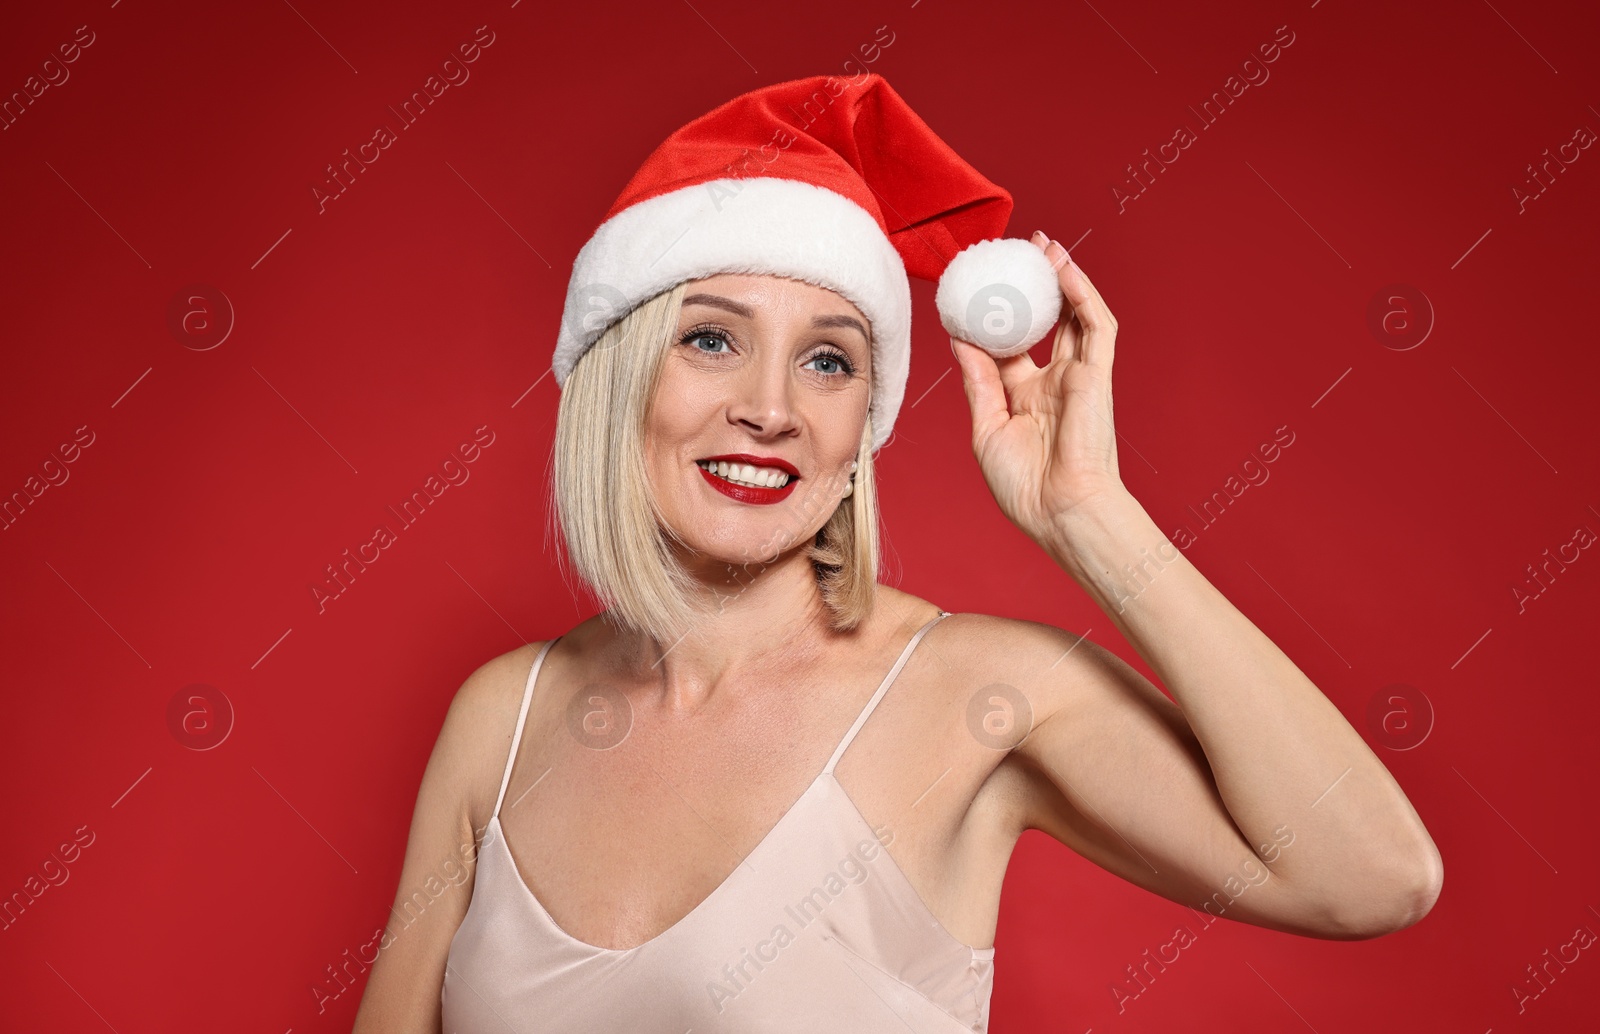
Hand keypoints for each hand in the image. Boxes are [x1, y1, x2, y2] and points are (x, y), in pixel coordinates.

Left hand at [950, 232, 1126, 542]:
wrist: (1061, 512)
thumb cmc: (1024, 486)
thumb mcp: (987, 429)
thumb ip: (978, 381)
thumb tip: (960, 339)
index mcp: (1024, 397)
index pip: (1009, 344)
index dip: (996, 315)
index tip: (975, 287)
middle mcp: (1053, 382)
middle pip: (1045, 321)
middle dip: (1033, 286)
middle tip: (1016, 252)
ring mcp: (1077, 376)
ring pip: (1073, 315)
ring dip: (1061, 278)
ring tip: (1043, 246)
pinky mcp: (1098, 375)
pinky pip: (1095, 325)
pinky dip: (1082, 294)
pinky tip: (1064, 267)